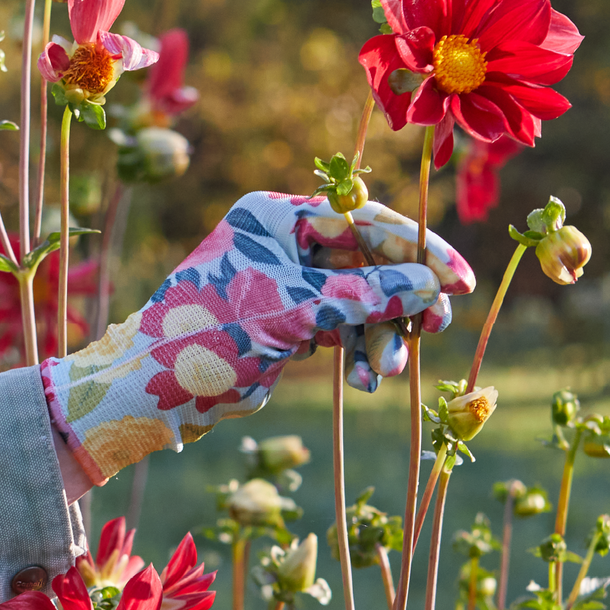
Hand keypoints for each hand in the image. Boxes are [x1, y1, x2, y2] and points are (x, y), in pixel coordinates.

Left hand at [40, 191, 474, 485]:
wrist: (149, 393)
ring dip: (378, 336)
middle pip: (366, 263)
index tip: (460, 280)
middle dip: (401, 300)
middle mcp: (282, 244)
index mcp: (276, 217)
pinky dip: (356, 353)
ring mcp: (284, 286)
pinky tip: (367, 380)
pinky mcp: (284, 326)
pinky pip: (337, 332)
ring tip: (385, 373)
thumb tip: (430, 285)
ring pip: (356, 303)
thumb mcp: (293, 312)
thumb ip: (363, 297)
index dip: (417, 252)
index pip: (364, 223)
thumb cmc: (209, 336)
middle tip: (433, 329)